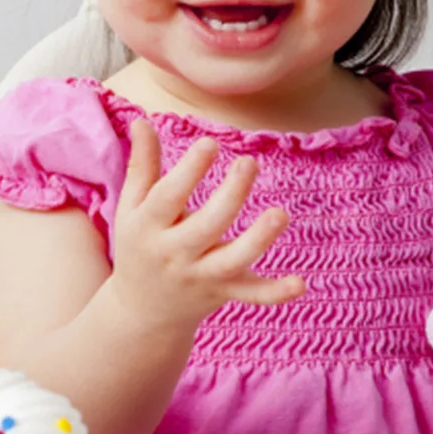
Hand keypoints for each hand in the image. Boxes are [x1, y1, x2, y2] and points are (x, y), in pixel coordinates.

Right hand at [107, 118, 303, 330]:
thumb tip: (143, 121)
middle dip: (230, 196)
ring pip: (233, 261)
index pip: (168, 198)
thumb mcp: (132, 207)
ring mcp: (202, 277)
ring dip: (258, 239)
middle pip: (206, 226)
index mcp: (149, 227)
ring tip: (280, 213)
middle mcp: (175, 254)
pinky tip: (300, 283)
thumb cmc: (139, 245)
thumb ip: (142, 165)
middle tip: (249, 163)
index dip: (189, 171)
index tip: (211, 143)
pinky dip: (275, 293)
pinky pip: (252, 295)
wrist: (141, 312)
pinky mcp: (224, 293)